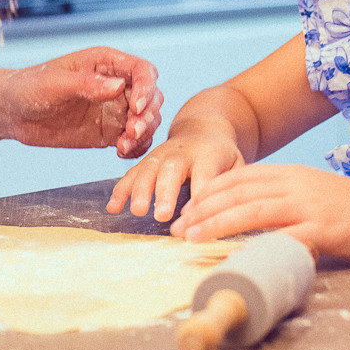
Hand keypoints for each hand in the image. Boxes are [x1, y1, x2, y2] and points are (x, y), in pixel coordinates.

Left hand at [1, 48, 161, 157]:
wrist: (14, 112)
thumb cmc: (31, 87)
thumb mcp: (57, 83)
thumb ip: (87, 84)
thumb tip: (118, 86)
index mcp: (106, 63)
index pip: (143, 71)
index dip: (147, 88)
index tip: (137, 108)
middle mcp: (116, 85)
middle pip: (152, 96)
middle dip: (148, 114)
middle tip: (132, 131)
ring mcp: (114, 109)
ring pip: (147, 120)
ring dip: (143, 133)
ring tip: (123, 145)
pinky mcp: (108, 131)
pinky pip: (133, 140)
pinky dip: (135, 147)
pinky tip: (121, 153)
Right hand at [107, 127, 244, 221]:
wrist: (203, 131)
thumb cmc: (222, 158)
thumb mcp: (237, 166)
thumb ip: (232, 188)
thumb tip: (230, 217)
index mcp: (209, 153)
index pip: (205, 173)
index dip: (199, 193)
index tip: (195, 218)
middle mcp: (182, 152)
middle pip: (172, 170)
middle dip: (166, 193)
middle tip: (162, 216)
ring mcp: (161, 154)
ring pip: (148, 169)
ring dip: (141, 191)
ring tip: (138, 211)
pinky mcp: (146, 161)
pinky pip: (131, 174)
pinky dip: (121, 190)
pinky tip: (113, 208)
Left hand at [170, 165, 349, 261]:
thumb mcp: (314, 194)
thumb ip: (284, 200)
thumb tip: (250, 216)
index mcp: (292, 174)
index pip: (239, 177)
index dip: (209, 192)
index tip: (187, 208)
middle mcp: (296, 183)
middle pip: (238, 191)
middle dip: (202, 209)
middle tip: (177, 228)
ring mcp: (309, 204)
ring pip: (252, 209)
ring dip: (217, 223)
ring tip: (191, 238)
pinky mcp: (323, 228)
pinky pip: (283, 236)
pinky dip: (256, 244)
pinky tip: (235, 254)